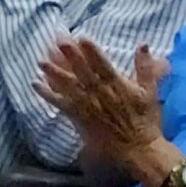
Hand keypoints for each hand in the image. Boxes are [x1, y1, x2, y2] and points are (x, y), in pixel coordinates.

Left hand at [36, 38, 166, 165]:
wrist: (138, 149)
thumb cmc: (145, 120)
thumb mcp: (150, 92)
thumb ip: (145, 67)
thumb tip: (143, 44)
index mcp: (117, 85)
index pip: (102, 64)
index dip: (91, 51)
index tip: (81, 37)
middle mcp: (100, 93)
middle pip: (83, 71)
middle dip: (70, 56)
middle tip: (57, 42)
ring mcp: (88, 105)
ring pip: (69, 85)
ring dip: (54, 73)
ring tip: (41, 62)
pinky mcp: (79, 117)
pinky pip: (60, 104)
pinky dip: (47, 94)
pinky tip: (35, 84)